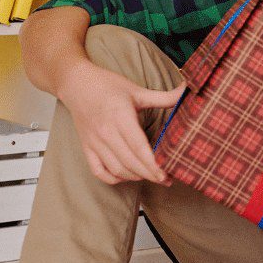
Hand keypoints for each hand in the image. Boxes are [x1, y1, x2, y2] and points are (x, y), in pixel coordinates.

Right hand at [56, 60, 184, 185]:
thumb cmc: (107, 86)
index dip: (153, 164)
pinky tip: (126, 176)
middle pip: (130, 162)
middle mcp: (106, 132)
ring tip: (150, 176)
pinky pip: (99, 171)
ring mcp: (94, 142)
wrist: (76, 83)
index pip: (139, 148)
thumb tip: (186, 92)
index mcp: (120, 117)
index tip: (167, 173)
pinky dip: (113, 178)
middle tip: (166, 179)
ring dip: (135, 177)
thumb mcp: (136, 90)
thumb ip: (163, 97)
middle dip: (150, 174)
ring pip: (116, 169)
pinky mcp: (87, 147)